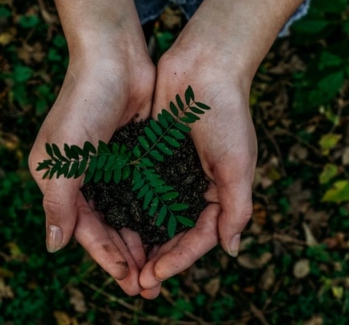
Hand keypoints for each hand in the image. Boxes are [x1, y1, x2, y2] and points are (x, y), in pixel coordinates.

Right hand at [28, 49, 154, 295]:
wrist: (114, 57)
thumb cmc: (83, 103)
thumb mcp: (63, 157)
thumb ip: (58, 203)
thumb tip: (54, 247)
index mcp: (59, 180)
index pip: (84, 229)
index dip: (106, 256)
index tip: (129, 280)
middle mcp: (83, 177)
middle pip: (107, 227)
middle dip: (127, 257)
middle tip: (149, 286)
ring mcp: (110, 166)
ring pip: (127, 214)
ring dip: (142, 241)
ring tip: (161, 268)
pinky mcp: (133, 154)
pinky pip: (144, 192)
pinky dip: (154, 213)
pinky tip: (169, 231)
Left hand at [138, 50, 256, 298]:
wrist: (204, 66)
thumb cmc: (227, 114)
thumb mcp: (238, 164)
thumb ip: (236, 208)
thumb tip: (231, 250)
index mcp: (219, 193)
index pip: (199, 237)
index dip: (179, 259)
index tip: (155, 275)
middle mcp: (194, 187)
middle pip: (174, 233)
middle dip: (157, 259)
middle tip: (136, 283)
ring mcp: (171, 173)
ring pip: (153, 216)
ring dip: (140, 240)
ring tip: (122, 263)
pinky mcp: (151, 156)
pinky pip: (138, 189)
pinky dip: (128, 209)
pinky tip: (111, 224)